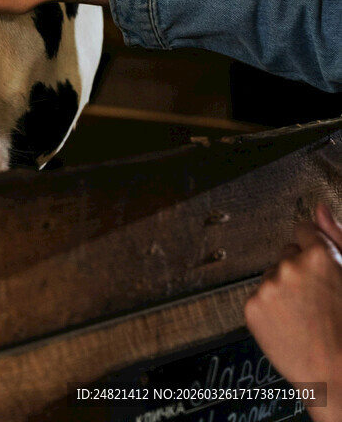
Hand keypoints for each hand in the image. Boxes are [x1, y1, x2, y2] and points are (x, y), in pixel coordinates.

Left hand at [244, 203, 341, 421]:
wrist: (338, 377)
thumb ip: (336, 236)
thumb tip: (318, 207)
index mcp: (318, 255)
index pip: (303, 230)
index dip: (313, 250)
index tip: (319, 271)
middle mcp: (289, 265)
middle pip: (287, 254)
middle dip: (298, 271)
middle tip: (317, 302)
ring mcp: (268, 287)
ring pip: (272, 276)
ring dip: (284, 290)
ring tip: (305, 317)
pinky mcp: (251, 308)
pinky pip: (259, 297)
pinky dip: (270, 309)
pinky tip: (289, 326)